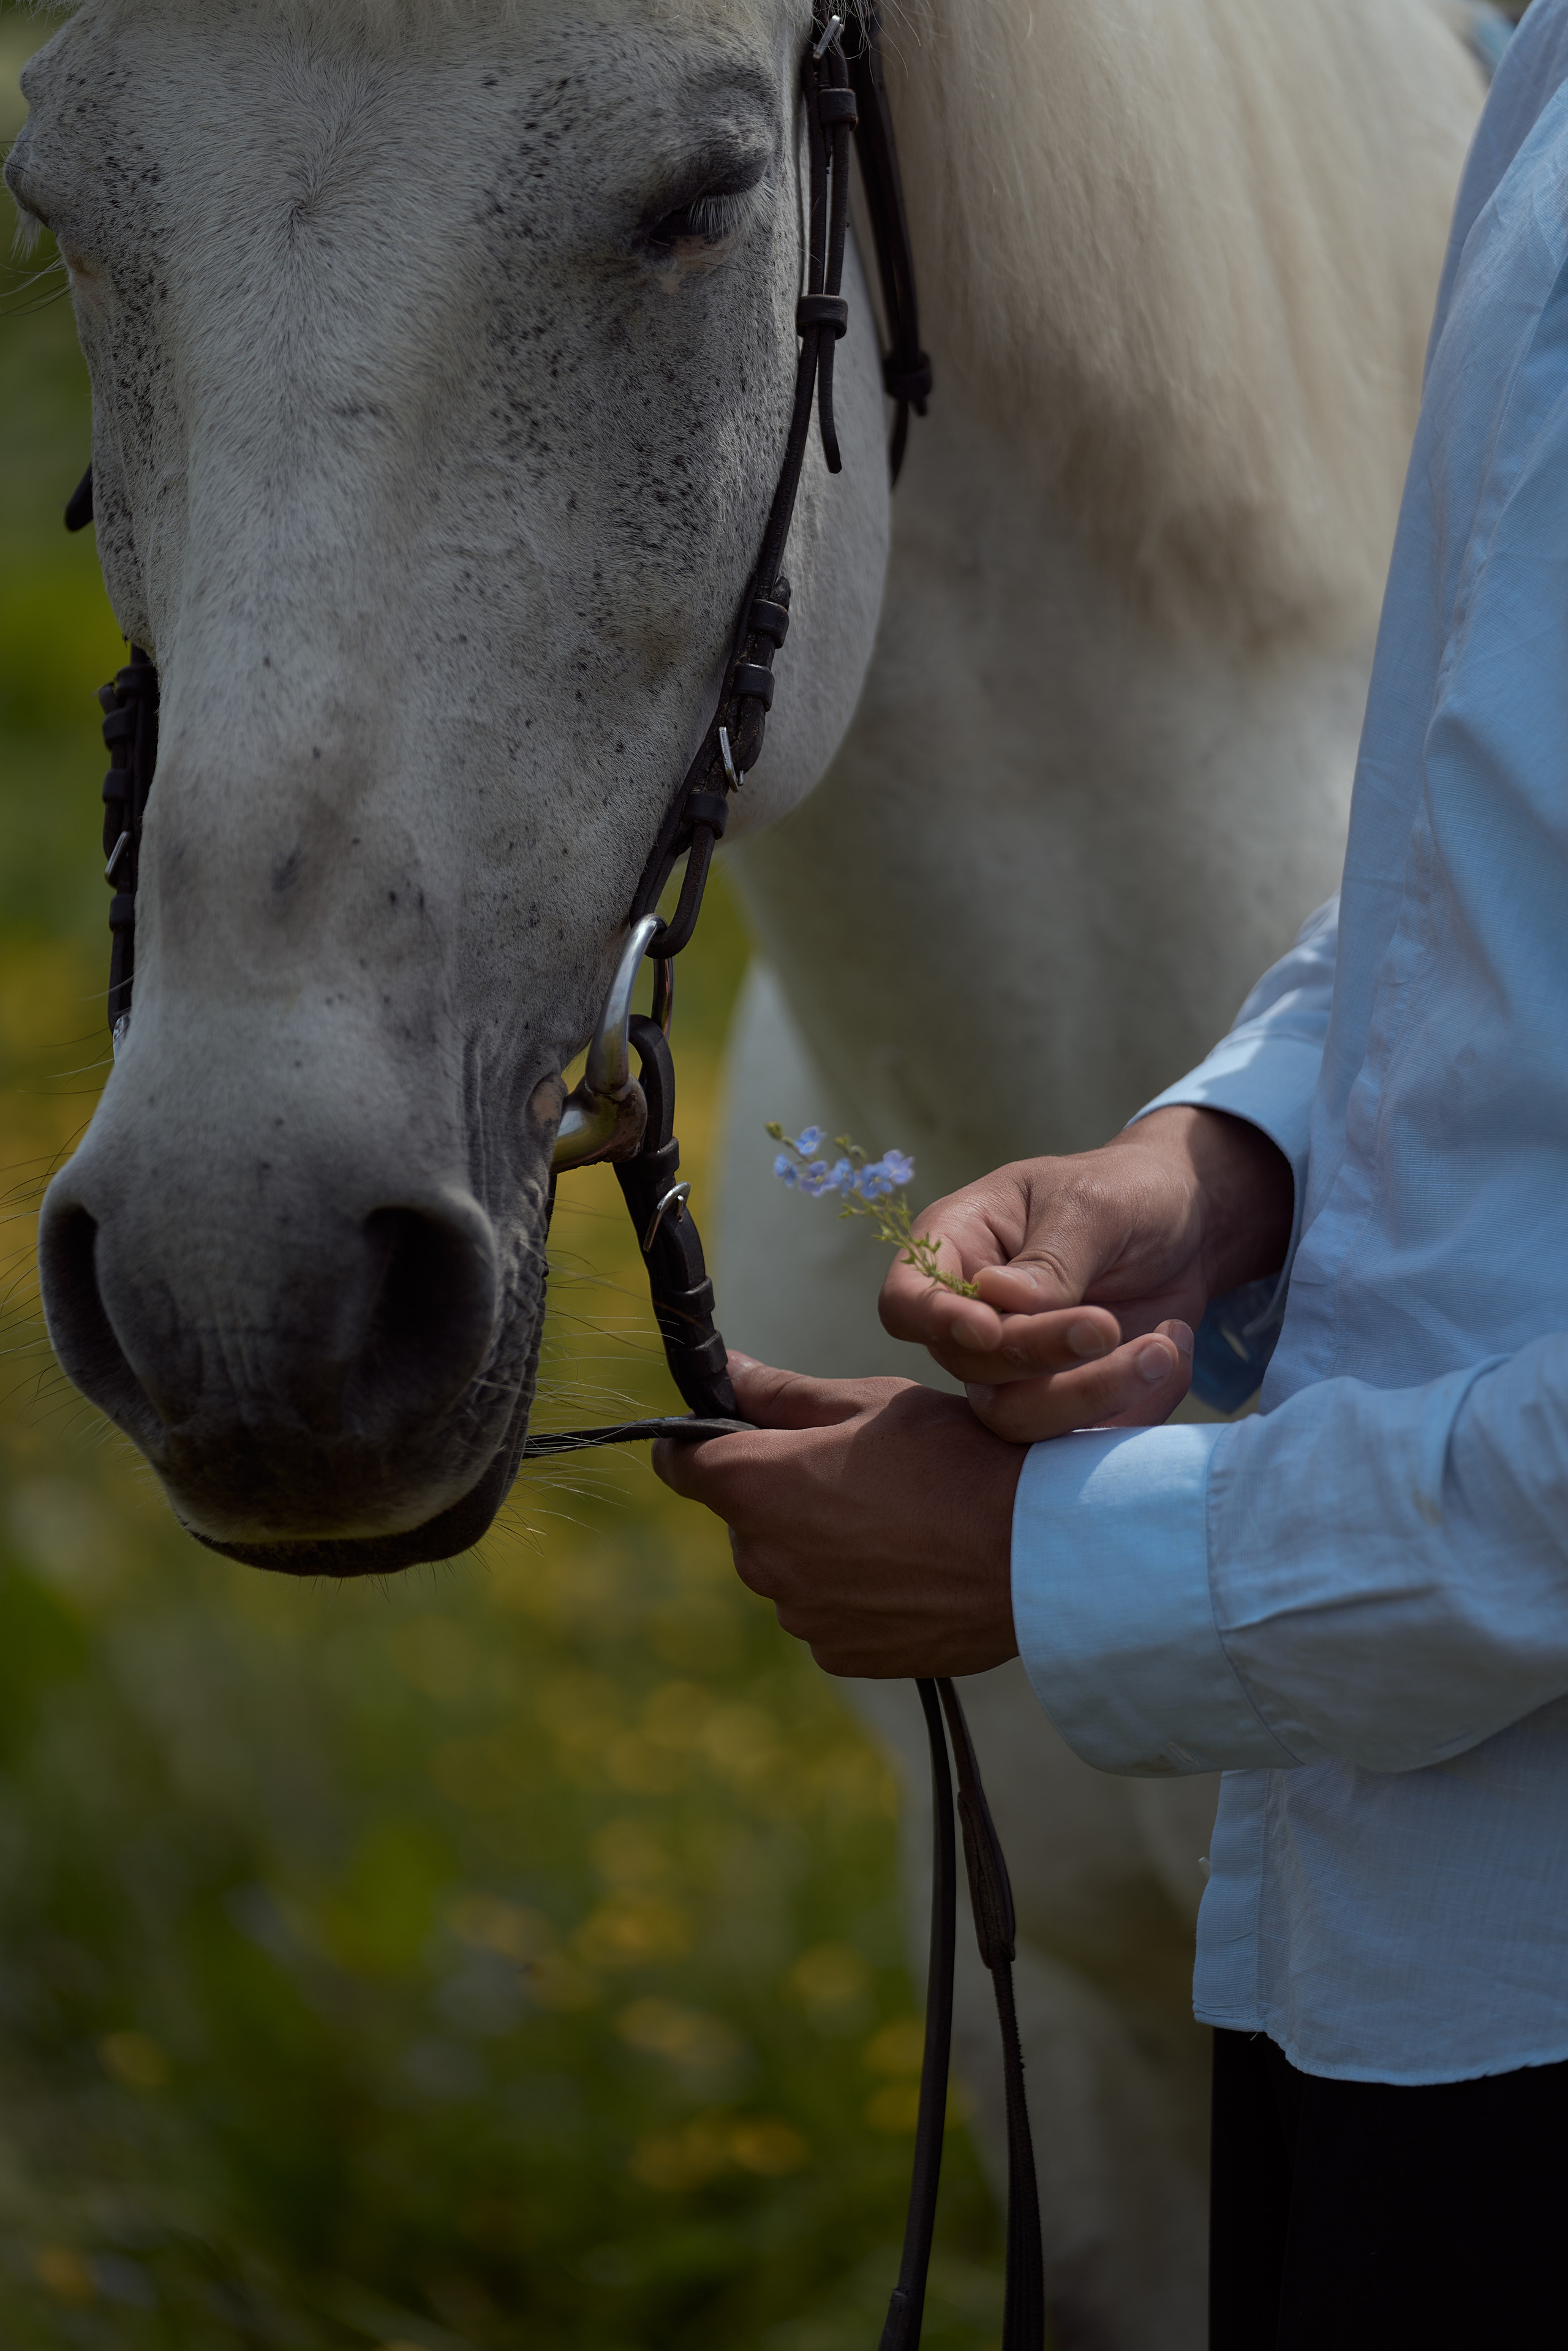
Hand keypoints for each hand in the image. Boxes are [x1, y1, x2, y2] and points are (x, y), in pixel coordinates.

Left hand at [652, 1356, 1021, 1678]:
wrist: (1037, 1553)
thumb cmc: (955, 1458)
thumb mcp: (870, 1403)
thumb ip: (781, 1394)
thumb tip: (724, 1371)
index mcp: (755, 1484)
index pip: (679, 1462)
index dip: (702, 1444)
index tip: (738, 1436)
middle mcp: (760, 1557)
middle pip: (745, 1517)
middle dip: (784, 1494)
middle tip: (860, 1473)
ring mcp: (799, 1614)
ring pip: (789, 1567)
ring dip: (821, 1546)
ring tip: (900, 1524)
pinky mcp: (840, 1653)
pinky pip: (826, 1614)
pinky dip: (853, 1593)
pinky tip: (910, 1569)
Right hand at [879, 1107, 1290, 1440]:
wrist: (1185, 1225)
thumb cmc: (1123, 1193)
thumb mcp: (1093, 1205)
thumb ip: (1051, 1257)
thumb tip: (1000, 1300)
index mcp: (956, 1247)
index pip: (905, 1302)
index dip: (932, 1323)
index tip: (987, 1328)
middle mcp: (974, 1316)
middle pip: (970, 1367)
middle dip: (1041, 1355)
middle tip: (1108, 1325)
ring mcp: (1016, 1368)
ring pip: (1018, 1418)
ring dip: (1090, 1395)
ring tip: (1159, 1349)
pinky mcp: (1066, 1401)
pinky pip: (1082, 1434)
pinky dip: (1135, 1405)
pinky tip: (1170, 1348)